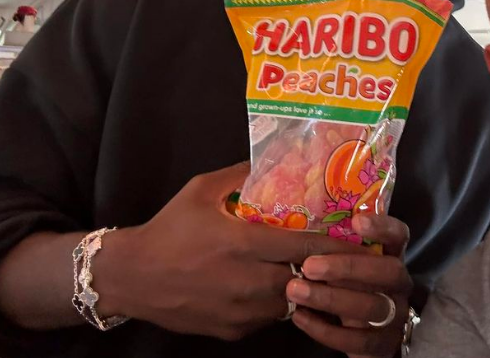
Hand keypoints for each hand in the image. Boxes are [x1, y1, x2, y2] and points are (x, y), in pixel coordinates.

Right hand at [96, 162, 367, 340]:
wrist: (132, 277)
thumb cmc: (169, 230)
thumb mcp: (200, 191)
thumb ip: (238, 174)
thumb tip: (268, 158)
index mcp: (243, 244)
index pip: (304, 248)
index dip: (335, 245)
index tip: (357, 239)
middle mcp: (247, 281)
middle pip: (305, 279)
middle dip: (324, 269)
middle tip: (340, 257)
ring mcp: (240, 311)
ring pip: (290, 303)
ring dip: (301, 288)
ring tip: (309, 272)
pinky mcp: (232, 331)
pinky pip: (267, 320)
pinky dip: (275, 305)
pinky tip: (273, 288)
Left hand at [286, 213, 411, 357]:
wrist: (363, 336)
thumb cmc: (347, 288)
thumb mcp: (345, 266)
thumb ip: (333, 248)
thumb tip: (295, 227)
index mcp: (392, 257)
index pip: (399, 236)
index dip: (383, 227)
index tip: (356, 221)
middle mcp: (399, 285)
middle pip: (389, 271)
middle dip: (349, 267)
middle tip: (309, 265)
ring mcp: (397, 317)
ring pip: (372, 307)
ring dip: (330, 298)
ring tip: (295, 290)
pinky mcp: (384, 346)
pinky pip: (358, 340)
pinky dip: (326, 330)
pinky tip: (299, 317)